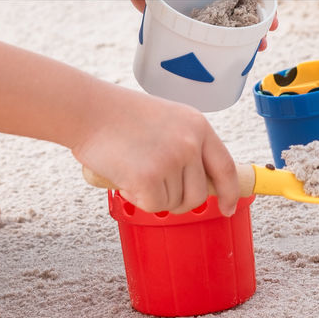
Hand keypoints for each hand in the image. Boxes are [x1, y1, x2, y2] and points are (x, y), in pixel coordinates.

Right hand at [72, 89, 240, 216]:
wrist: (88, 110)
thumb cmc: (119, 116)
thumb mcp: (167, 120)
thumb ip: (186, 145)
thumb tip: (199, 182)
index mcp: (198, 126)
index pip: (226, 167)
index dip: (230, 192)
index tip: (228, 208)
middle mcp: (191, 143)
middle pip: (199, 194)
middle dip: (178, 199)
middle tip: (153, 184)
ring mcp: (172, 160)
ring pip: (174, 203)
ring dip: (153, 195)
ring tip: (134, 167)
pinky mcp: (150, 178)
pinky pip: (153, 206)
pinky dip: (136, 198)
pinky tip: (124, 175)